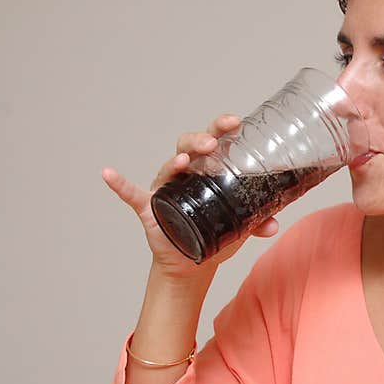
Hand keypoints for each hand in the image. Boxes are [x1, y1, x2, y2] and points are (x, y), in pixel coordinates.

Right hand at [101, 114, 279, 278]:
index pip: (214, 141)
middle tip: (212, 143)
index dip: (221, 128)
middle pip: (188, 146)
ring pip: (167, 167)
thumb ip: (258, 222)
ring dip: (174, 162)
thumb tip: (274, 226)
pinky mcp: (150, 208)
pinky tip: (109, 174)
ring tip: (185, 162)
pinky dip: (119, 184)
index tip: (234, 121)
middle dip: (199, 140)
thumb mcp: (240, 226)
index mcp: (208, 169)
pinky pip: (131, 194)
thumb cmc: (215, 233)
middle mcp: (185, 173)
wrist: (194, 262)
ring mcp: (166, 189)